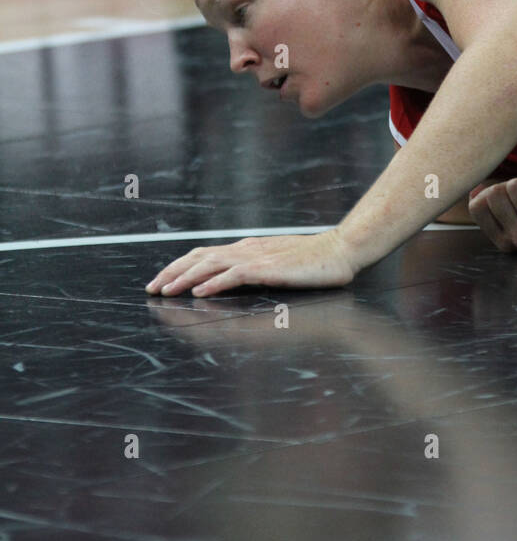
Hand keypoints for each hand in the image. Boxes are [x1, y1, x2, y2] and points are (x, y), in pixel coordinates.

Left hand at [145, 228, 355, 296]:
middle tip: (151, 289)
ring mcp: (258, 257)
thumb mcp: (277, 263)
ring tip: (166, 291)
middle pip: (199, 257)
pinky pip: (236, 275)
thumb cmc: (314, 261)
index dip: (179, 266)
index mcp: (247, 248)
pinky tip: (200, 292)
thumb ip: (253, 269)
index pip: (204, 254)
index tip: (160, 281)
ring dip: (185, 278)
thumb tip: (228, 279)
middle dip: (172, 272)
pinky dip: (215, 282)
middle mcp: (247, 250)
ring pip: (211, 264)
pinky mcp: (271, 269)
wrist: (342, 250)